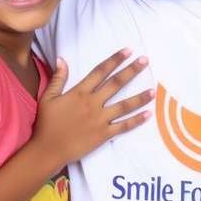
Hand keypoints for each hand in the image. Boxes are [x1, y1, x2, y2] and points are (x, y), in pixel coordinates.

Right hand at [34, 49, 153, 167]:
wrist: (48, 150)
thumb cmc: (46, 124)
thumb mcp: (48, 97)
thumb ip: (58, 78)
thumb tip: (62, 59)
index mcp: (80, 92)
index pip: (101, 71)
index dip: (115, 60)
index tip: (128, 51)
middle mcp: (93, 103)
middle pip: (116, 84)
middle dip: (132, 71)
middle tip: (145, 60)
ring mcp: (100, 119)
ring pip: (124, 105)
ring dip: (140, 97)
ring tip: (154, 90)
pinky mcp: (104, 134)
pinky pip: (123, 126)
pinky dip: (136, 120)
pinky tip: (148, 114)